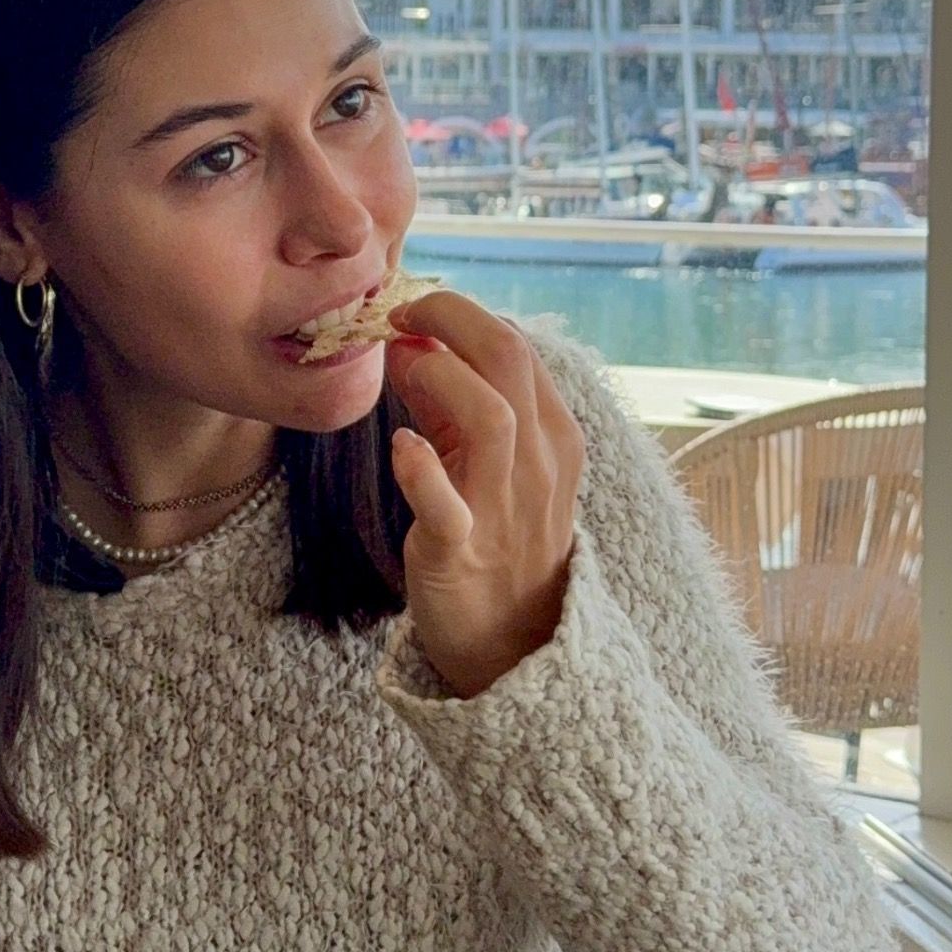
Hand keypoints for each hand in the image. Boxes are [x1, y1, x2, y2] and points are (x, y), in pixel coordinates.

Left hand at [382, 292, 584, 699]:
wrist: (515, 642)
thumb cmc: (497, 538)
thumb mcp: (489, 462)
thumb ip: (452, 405)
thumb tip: (408, 344)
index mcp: (553, 433)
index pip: (516, 347)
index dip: (460, 315)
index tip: (412, 309)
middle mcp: (539, 462)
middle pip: (509, 361)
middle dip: (451, 319)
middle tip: (399, 314)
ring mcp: (506, 507)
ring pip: (493, 417)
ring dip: (441, 377)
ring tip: (400, 364)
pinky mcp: (464, 551)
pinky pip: (447, 504)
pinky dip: (422, 469)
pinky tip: (401, 445)